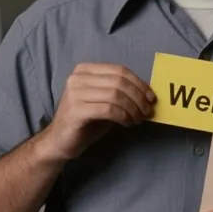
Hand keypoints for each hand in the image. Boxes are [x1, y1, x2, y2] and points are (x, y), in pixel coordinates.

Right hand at [35, 63, 153, 163]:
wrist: (61, 141)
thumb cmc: (86, 121)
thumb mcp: (104, 101)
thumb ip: (121, 93)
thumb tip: (148, 94)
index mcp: (85, 70)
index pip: (120, 71)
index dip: (139, 84)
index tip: (151, 98)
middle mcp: (77, 78)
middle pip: (119, 82)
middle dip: (138, 97)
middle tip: (146, 112)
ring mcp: (74, 94)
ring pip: (116, 95)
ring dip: (132, 108)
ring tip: (137, 119)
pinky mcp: (76, 111)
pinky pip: (108, 109)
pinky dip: (123, 116)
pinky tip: (127, 123)